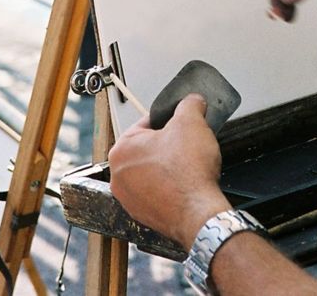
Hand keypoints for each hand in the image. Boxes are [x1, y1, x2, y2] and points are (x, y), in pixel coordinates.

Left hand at [108, 93, 229, 248]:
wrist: (198, 213)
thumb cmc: (188, 173)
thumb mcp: (192, 121)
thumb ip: (189, 104)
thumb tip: (192, 102)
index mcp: (121, 149)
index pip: (146, 123)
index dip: (169, 121)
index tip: (182, 125)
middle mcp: (119, 176)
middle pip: (148, 148)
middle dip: (168, 144)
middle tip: (187, 145)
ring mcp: (129, 199)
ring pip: (151, 171)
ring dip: (168, 166)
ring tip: (187, 165)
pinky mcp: (143, 215)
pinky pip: (156, 192)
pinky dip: (169, 187)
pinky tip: (185, 184)